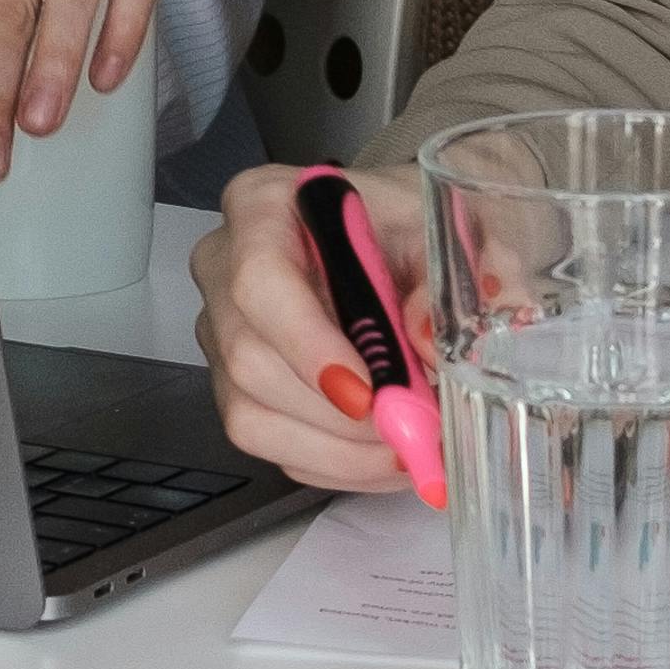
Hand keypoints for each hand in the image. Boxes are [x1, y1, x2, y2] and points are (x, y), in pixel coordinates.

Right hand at [195, 157, 429, 497]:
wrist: (400, 238)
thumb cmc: (411, 223)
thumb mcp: (445, 228)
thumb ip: (445, 276)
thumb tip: (424, 336)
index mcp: (263, 205)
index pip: (261, 279)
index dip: (308, 343)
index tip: (367, 393)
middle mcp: (225, 266)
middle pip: (251, 358)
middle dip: (337, 413)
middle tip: (415, 430)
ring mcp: (224, 330)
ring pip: (252, 413)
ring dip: (339, 449)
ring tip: (412, 447)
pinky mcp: (237, 383)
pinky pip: (269, 441)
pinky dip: (333, 463)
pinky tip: (387, 456)